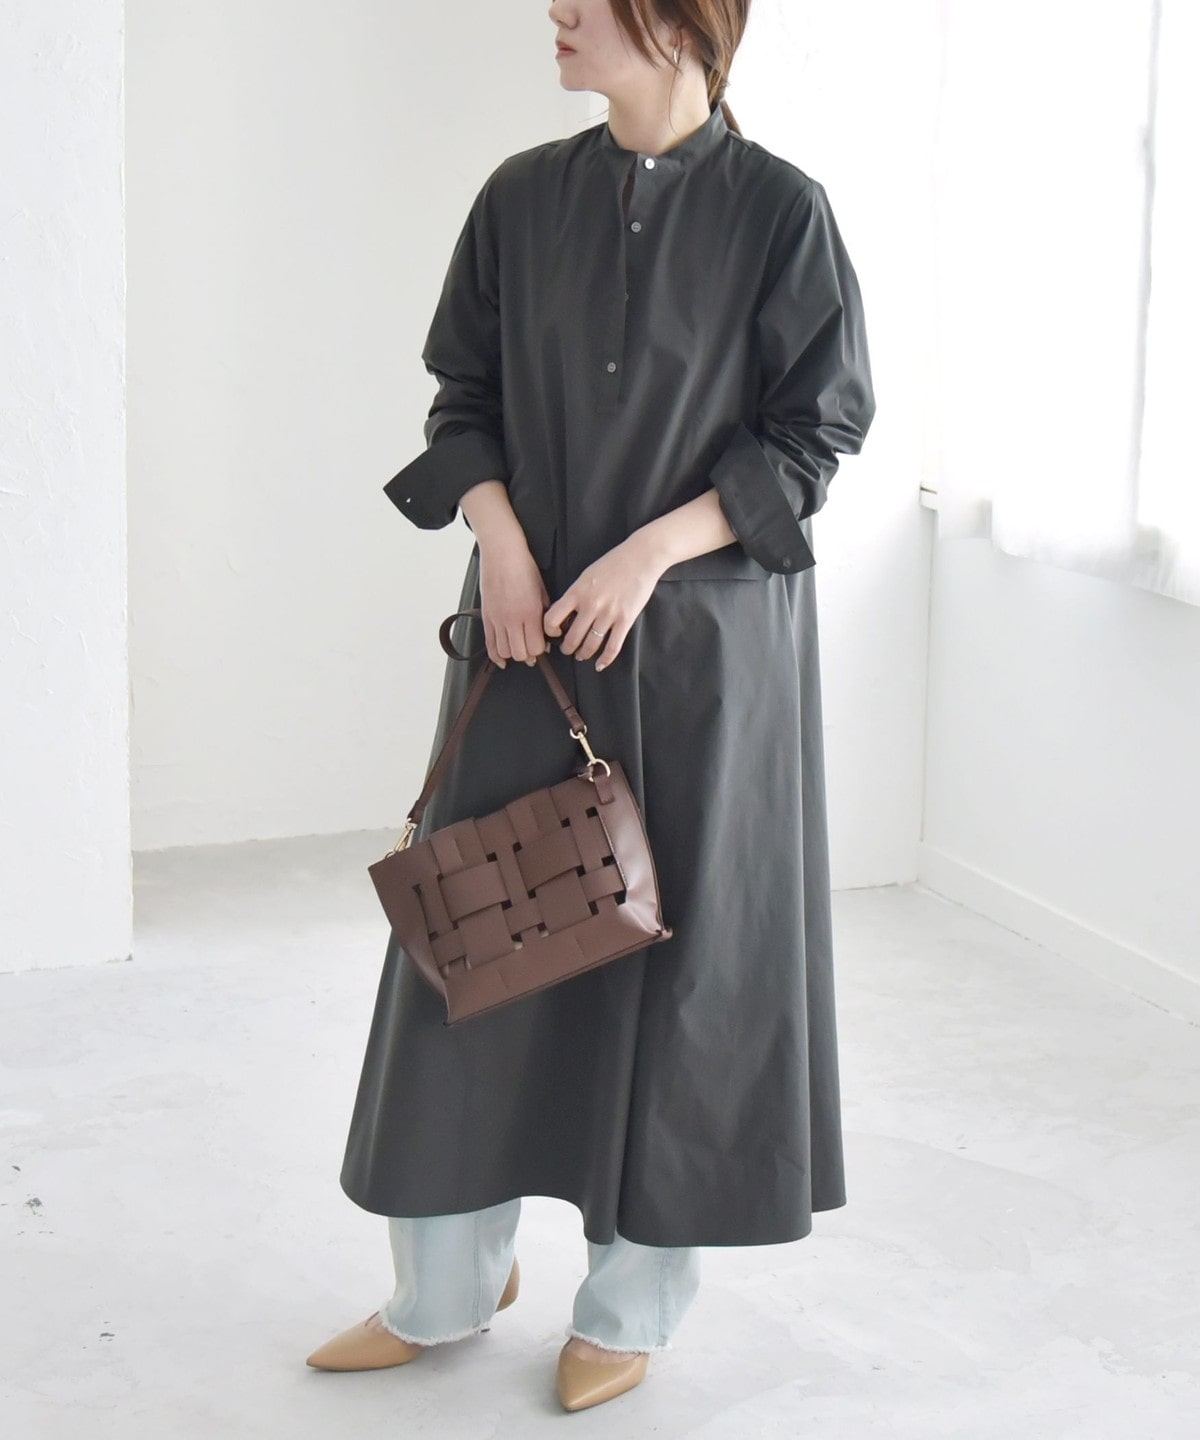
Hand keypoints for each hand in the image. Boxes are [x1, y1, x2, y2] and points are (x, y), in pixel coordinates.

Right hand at [478, 539, 550, 668]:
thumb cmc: (523, 567)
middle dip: (528, 655)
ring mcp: (497, 619)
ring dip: (513, 654)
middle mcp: (513, 619)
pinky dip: (496, 655)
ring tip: (518, 648)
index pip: (536, 647)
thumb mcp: (542, 590)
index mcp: (530, 612)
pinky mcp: (486, 616)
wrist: (502, 552)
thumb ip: (545, 613)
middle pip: (520, 653)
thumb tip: (549, 633)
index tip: (543, 646)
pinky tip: (502, 659)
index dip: (541, 650)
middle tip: (532, 649)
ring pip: (504, 652)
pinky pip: (489, 644)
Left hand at [543, 533, 665, 670]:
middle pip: (571, 637)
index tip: (555, 633)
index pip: (552, 618)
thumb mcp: (586, 575)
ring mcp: (608, 614)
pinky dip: (605, 659)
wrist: (641, 557)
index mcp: (576, 592)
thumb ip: (576, 594)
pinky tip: (600, 664)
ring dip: (583, 654)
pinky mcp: (625, 620)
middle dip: (567, 648)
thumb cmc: (613, 563)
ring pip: (590, 644)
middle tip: (568, 650)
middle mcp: (590, 605)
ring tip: (582, 655)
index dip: (550, 630)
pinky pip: (612, 646)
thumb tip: (566, 613)